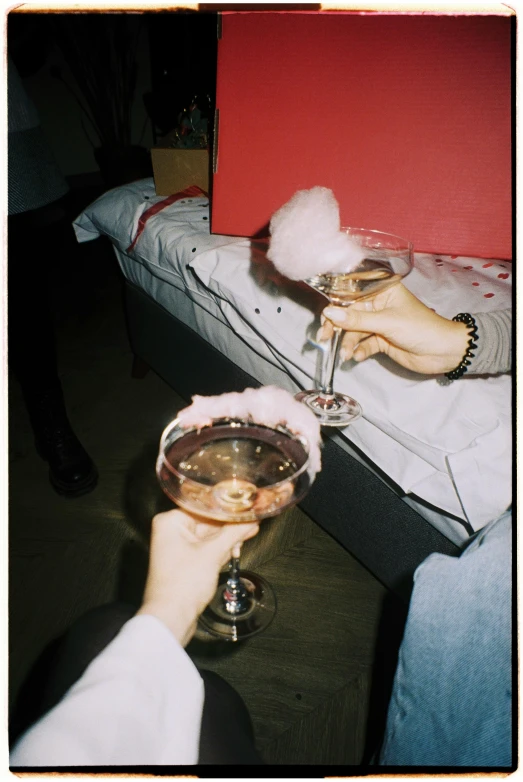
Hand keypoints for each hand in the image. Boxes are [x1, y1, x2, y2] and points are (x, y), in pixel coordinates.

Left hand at [137, 509, 258, 645]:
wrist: (171, 617)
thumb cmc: (182, 585)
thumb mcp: (213, 554)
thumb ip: (233, 533)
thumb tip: (250, 519)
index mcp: (170, 522)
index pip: (203, 507)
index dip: (226, 509)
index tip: (245, 507)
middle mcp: (171, 531)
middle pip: (207, 522)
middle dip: (229, 526)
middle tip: (251, 522)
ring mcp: (177, 547)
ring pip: (208, 536)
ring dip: (227, 539)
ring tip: (248, 534)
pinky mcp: (184, 562)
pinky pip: (205, 549)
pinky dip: (220, 550)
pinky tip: (235, 548)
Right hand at [318, 283, 469, 374]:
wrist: (444, 352)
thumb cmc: (420, 328)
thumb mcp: (387, 322)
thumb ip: (356, 319)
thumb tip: (328, 313)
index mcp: (382, 290)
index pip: (352, 293)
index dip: (335, 304)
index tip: (323, 318)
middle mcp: (378, 304)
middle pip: (349, 314)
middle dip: (336, 327)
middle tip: (324, 339)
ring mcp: (379, 323)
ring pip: (354, 331)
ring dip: (347, 343)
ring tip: (344, 355)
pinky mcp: (381, 340)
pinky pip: (362, 343)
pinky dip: (358, 350)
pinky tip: (357, 357)